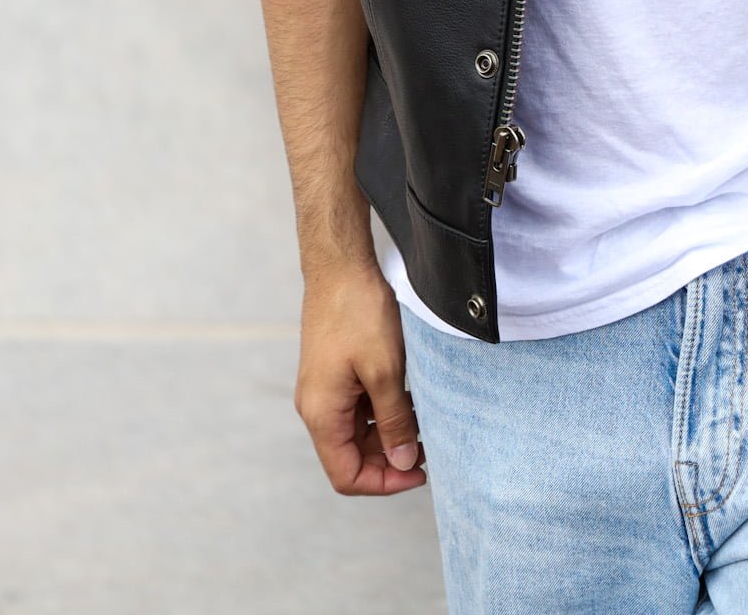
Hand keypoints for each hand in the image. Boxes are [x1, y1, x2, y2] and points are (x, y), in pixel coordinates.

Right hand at [295, 259, 427, 495]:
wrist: (340, 265)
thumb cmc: (358, 313)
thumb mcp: (384, 371)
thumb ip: (394, 421)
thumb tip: (403, 461)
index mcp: (322, 414)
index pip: (347, 475)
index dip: (384, 482)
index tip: (420, 472)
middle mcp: (317, 407)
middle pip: (351, 456)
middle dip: (390, 458)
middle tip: (429, 445)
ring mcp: (325, 389)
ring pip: (357, 432)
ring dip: (389, 432)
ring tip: (424, 418)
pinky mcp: (335, 372)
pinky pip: (358, 407)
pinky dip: (383, 410)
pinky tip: (410, 395)